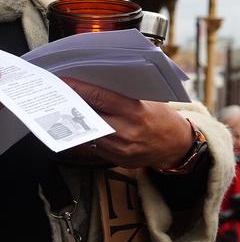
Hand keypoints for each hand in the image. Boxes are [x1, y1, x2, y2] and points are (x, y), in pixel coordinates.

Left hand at [63, 79, 191, 169]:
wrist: (176, 145)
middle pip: (88, 115)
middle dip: (74, 104)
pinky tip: (88, 127)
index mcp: (135, 112)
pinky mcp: (115, 159)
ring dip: (79, 121)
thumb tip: (95, 87)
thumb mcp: (149, 102)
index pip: (99, 97)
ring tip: (72, 110)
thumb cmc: (163, 119)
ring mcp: (119, 148)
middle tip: (62, 95)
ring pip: (87, 132)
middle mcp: (125, 131)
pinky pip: (94, 145)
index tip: (65, 82)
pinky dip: (90, 135)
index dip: (78, 88)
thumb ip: (123, 97)